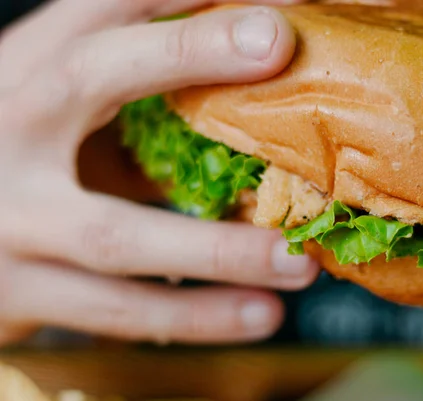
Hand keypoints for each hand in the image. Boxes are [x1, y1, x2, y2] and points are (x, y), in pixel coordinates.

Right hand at [0, 0, 318, 345]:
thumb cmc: (22, 159)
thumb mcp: (67, 115)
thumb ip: (141, 107)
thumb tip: (252, 103)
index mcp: (29, 72)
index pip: (108, 9)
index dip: (188, 7)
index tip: (273, 6)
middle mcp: (9, 128)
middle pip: (88, 75)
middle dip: (186, 55)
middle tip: (276, 47)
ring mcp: (9, 217)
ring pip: (116, 233)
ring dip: (220, 250)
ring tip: (300, 263)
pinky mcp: (15, 292)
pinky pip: (116, 309)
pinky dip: (194, 316)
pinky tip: (258, 315)